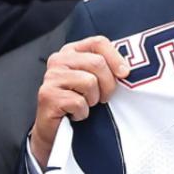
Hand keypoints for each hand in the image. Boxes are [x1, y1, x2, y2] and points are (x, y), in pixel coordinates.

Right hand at [30, 36, 128, 165]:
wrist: (56, 131)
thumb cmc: (78, 103)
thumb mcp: (93, 81)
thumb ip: (105, 68)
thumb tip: (126, 70)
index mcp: (71, 51)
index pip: (98, 42)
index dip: (115, 58)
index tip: (124, 74)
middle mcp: (58, 60)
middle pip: (97, 63)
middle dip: (107, 84)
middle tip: (103, 98)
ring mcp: (51, 77)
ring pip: (89, 82)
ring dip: (93, 100)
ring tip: (85, 105)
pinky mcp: (48, 95)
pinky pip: (79, 102)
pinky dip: (82, 113)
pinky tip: (74, 114)